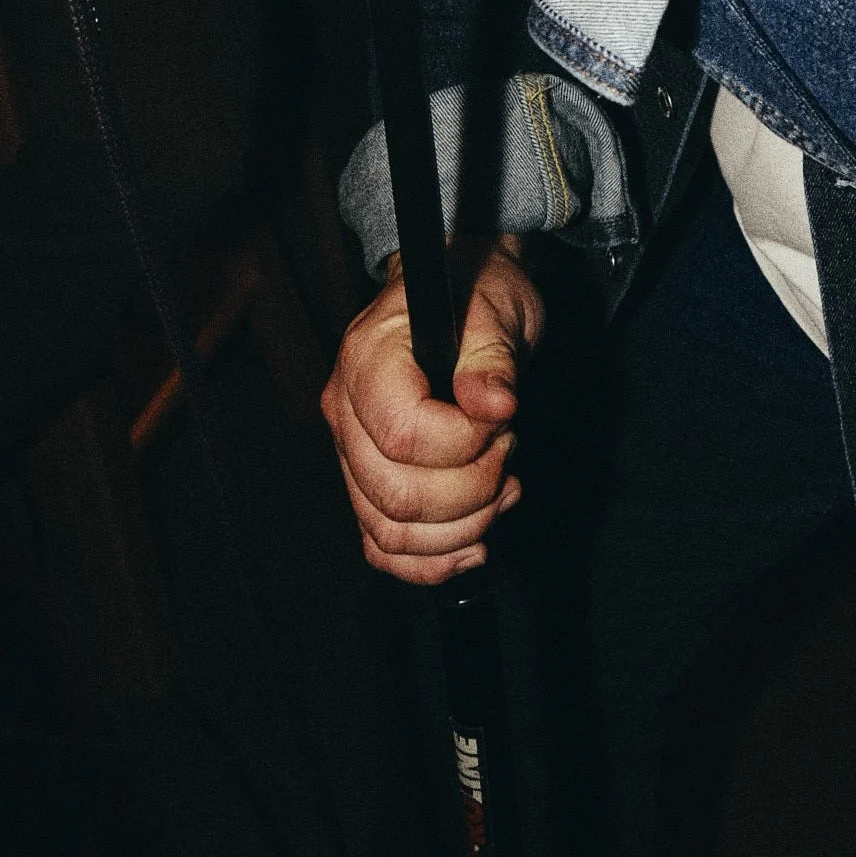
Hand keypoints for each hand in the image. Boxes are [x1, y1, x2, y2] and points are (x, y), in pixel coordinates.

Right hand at [320, 241, 544, 583]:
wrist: (465, 296)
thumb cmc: (476, 295)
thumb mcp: (497, 309)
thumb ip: (492, 360)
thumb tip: (494, 407)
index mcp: (367, 360)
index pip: (403, 435)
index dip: (464, 445)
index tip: (502, 422)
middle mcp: (346, 411)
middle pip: (394, 495)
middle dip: (470, 491)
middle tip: (507, 452)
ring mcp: (353, 452)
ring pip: (388, 531)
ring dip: (460, 529)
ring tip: (504, 486)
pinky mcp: (370, 482)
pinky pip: (383, 546)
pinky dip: (431, 561)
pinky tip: (475, 544)